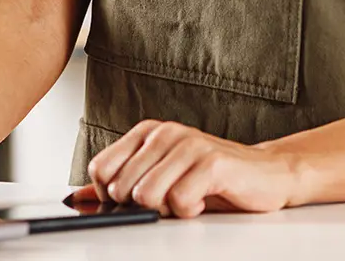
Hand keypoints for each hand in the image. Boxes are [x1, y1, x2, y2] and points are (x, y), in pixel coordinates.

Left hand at [69, 120, 300, 218]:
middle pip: (121, 187)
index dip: (111, 195)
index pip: (100, 169)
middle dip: (142, 206)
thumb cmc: (212, 176)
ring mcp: (189, 144)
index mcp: (148, 133)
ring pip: (147, 196)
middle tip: (170, 199)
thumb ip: (120, 183)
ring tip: (187, 198)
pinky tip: (203, 199)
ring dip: (167, 209)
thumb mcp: (161, 176)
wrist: (266, 174)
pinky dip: (190, 210)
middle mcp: (165, 133)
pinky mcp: (212, 162)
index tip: (136, 199)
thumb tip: (78, 198)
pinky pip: (179, 201)